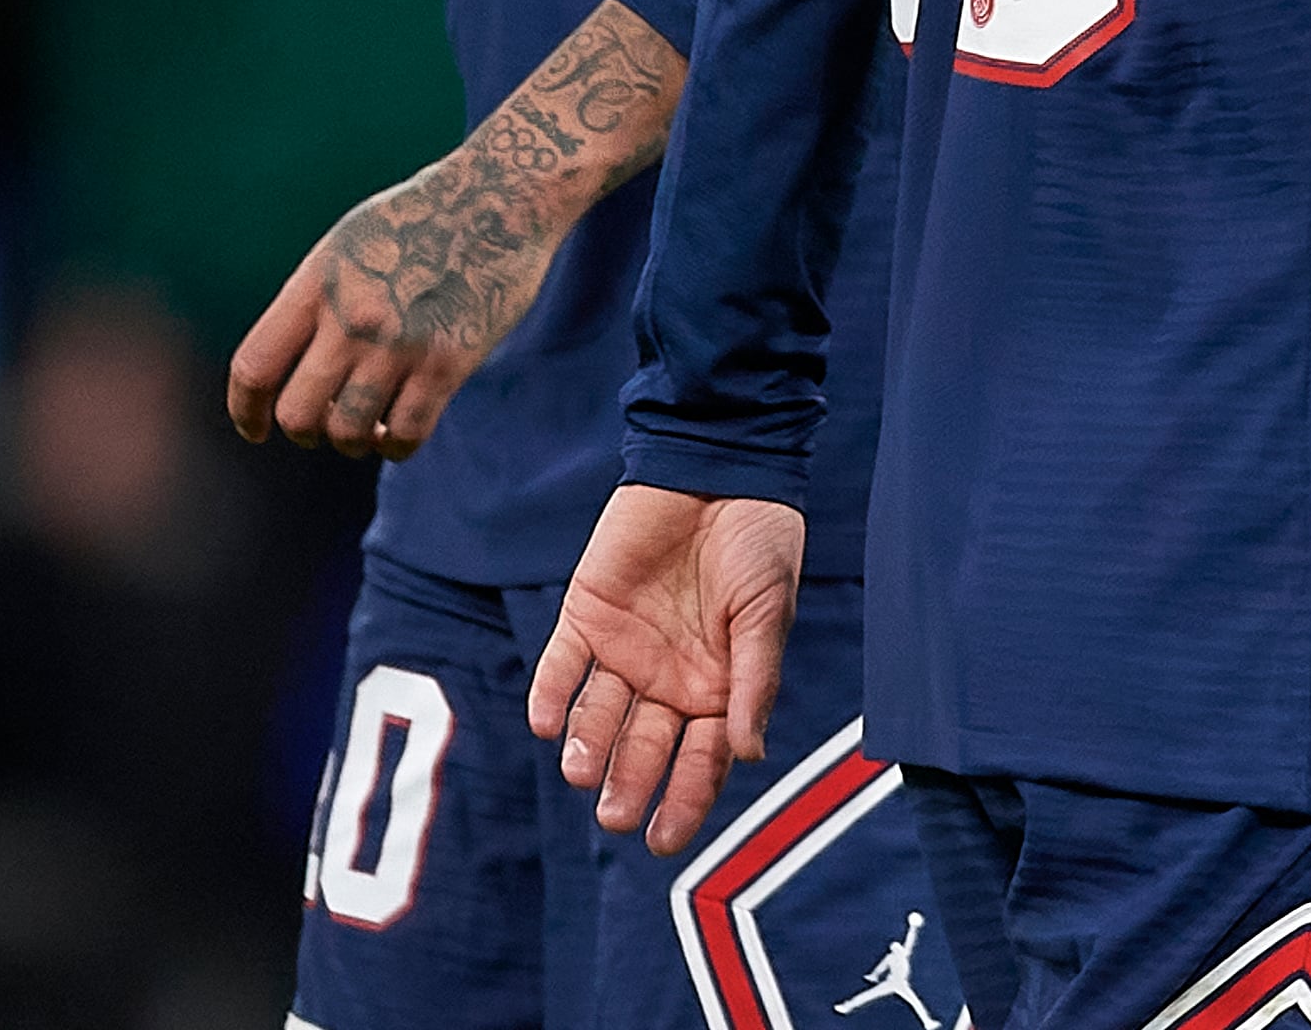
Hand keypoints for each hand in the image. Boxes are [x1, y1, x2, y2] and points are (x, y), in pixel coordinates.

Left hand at [226, 0, 685, 460]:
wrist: (500, 198)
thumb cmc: (421, 218)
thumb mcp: (348, 244)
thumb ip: (315, 301)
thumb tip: (288, 367)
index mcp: (317, 283)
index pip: (255, 366)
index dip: (244, 411)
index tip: (255, 430)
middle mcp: (351, 317)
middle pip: (298, 414)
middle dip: (306, 432)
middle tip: (325, 425)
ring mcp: (399, 344)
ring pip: (349, 433)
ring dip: (355, 442)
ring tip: (368, 428)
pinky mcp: (447, 364)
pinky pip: (406, 436)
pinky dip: (397, 446)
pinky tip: (399, 432)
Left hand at [527, 485, 804, 851]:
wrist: (716, 468)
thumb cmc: (758, 542)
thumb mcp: (766, 612)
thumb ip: (754, 680)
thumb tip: (749, 754)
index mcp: (717, 688)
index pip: (699, 761)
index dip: (684, 802)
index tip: (663, 842)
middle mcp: (668, 679)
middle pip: (643, 748)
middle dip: (628, 785)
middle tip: (614, 817)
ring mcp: (624, 649)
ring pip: (599, 715)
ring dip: (588, 746)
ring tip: (580, 772)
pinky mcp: (587, 614)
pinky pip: (562, 664)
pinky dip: (550, 693)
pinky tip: (544, 723)